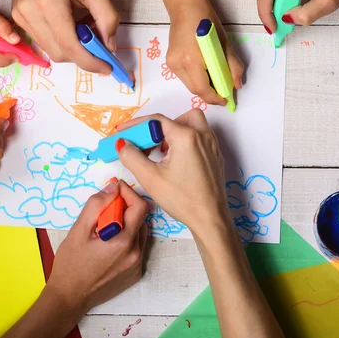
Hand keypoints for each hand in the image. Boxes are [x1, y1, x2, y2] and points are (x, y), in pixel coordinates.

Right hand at [10, 0, 118, 73]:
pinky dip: (59, 41)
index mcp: (49, 2)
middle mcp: (30, 12)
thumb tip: (110, 46)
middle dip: (82, 57)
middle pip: (59, 54)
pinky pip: (41, 41)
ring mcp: (20, 16)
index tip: (106, 68)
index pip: (70, 46)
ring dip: (70, 49)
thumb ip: (107, 18)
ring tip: (82, 30)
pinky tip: (67, 26)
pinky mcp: (17, 17)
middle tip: (98, 47)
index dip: (91, 62)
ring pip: (50, 51)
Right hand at [47, 180, 147, 311]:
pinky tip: (110, 243)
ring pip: (140, 233)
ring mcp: (138, 265)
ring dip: (128, 223)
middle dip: (125, 208)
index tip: (115, 188)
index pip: (139, 207)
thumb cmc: (71, 264)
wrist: (70, 297)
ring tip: (106, 227)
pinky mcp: (136, 273)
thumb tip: (112, 188)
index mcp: (123, 242)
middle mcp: (136, 254)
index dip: (128, 193)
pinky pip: (138, 247)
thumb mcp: (78, 230)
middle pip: (140, 219)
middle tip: (105, 209)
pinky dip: (128, 238)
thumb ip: (96, 205)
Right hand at [117, 110, 228, 231]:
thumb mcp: (150, 178)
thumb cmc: (181, 198)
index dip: (136, 125)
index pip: (156, 121)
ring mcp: (212, 146)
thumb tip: (123, 144)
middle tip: (147, 143)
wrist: (210, 218)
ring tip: (163, 151)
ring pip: (193, 125)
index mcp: (186, 137)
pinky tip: (176, 160)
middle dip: (160, 126)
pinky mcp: (216, 157)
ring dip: (175, 131)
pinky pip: (200, 138)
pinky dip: (186, 141)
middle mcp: (202, 136)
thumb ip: (132, 157)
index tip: (122, 132)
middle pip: (178, 118)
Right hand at [168, 0, 243, 105]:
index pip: (202, 88)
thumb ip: (232, 65)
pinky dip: (197, 78)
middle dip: (210, 93)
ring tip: (215, 77)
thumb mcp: (224, 43)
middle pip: (195, 90)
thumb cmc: (207, 21)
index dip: (215, 98)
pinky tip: (205, 69)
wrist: (185, 7)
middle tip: (223, 90)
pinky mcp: (170, 62)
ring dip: (204, 86)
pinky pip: (185, 78)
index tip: (226, 100)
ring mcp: (171, 64)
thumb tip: (237, 85)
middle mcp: (178, 64)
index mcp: (191, 59)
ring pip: (190, 85)